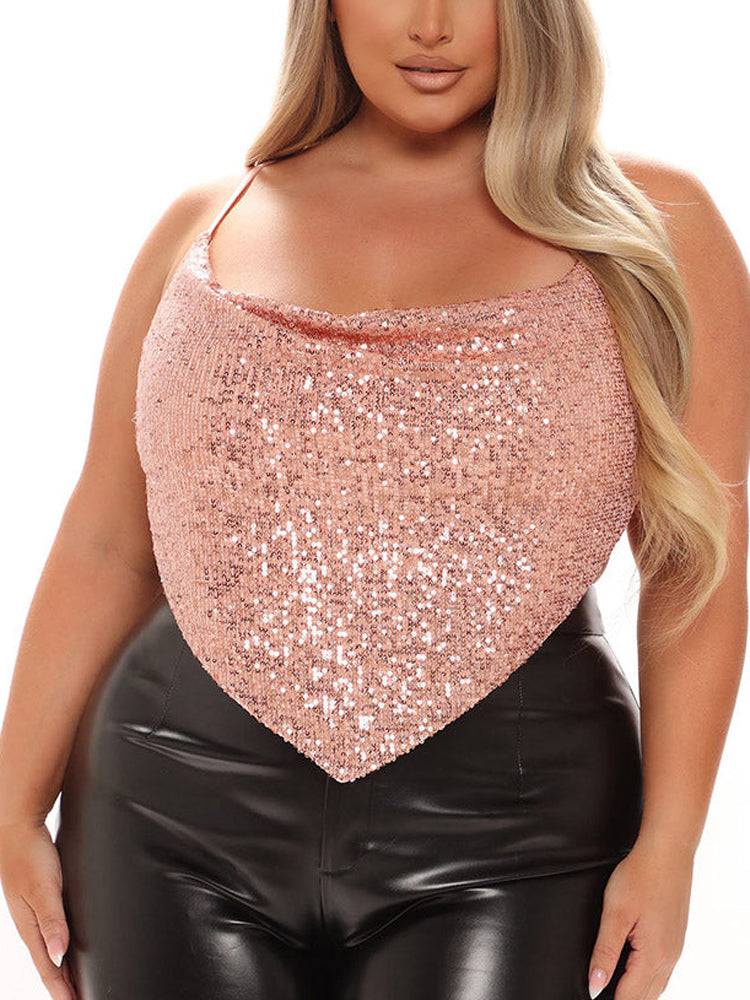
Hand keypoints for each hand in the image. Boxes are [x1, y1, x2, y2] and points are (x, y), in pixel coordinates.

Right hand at [0, 819, 77, 998]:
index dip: (63, 990)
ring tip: (76, 986)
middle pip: (50, 965)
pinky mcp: (40, 901)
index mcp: (30, 927)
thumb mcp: (44, 888)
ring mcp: (34, 913)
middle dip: (64, 986)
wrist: (17, 828)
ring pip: (50, 951)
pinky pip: (51, 934)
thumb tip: (58, 955)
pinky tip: (68, 949)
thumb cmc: (29, 855)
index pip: (48, 968)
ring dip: (64, 970)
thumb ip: (52, 920)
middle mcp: (31, 924)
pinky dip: (61, 949)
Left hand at [588, 837, 692, 998]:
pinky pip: (662, 971)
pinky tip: (633, 971)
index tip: (592, 995)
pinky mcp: (675, 938)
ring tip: (614, 987)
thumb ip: (605, 952)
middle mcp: (669, 958)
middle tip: (599, 990)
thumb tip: (595, 985)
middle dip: (624, 999)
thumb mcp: (615, 914)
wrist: (667, 852)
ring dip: (636, 992)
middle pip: (645, 997)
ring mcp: (675, 949)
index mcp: (654, 956)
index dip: (609, 999)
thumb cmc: (641, 876)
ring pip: (656, 987)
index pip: (630, 998)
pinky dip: (647, 979)